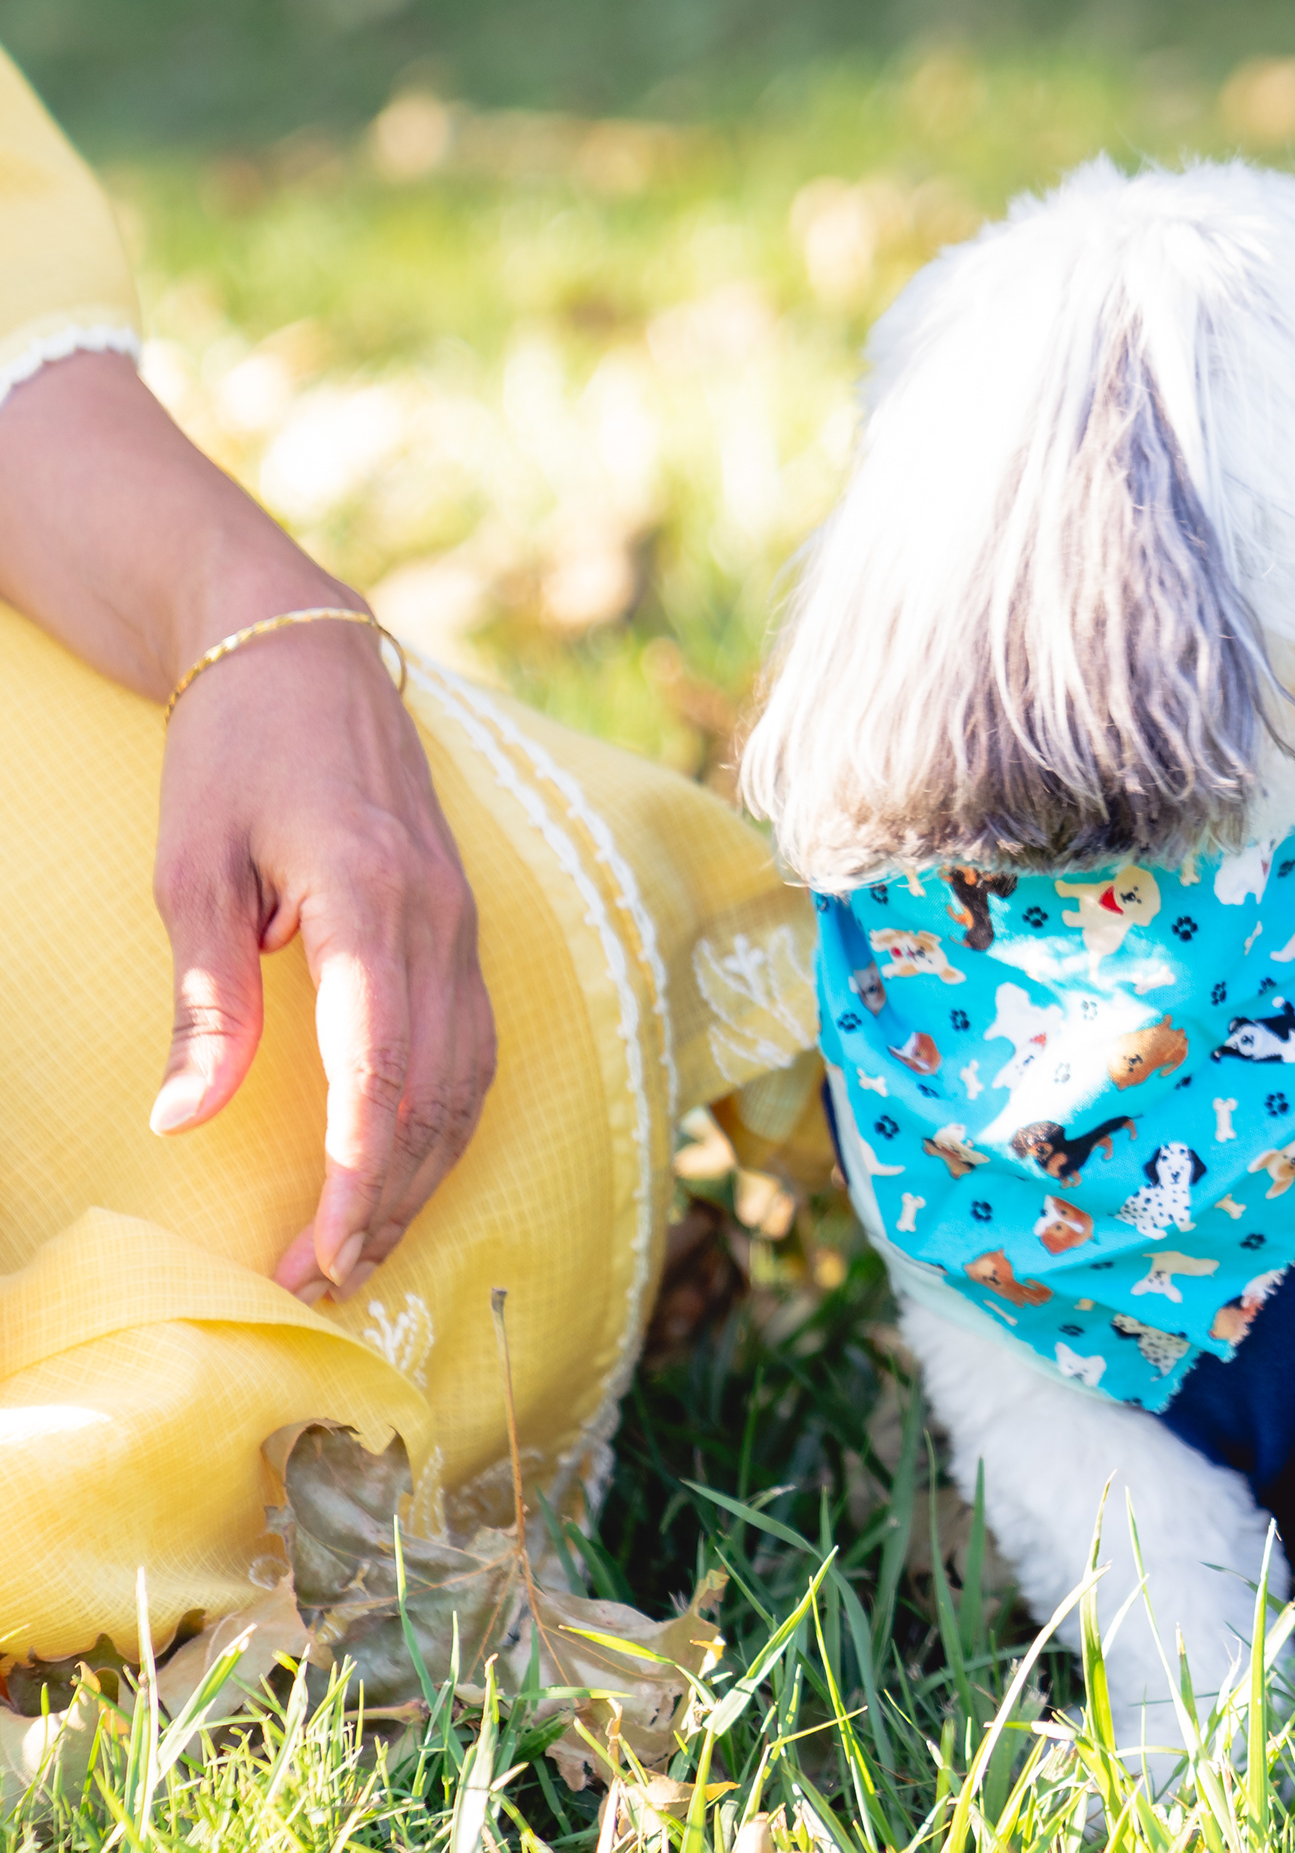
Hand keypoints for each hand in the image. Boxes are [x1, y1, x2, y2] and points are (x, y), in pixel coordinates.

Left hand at [0, 351, 497, 1305]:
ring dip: (423, 1170)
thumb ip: (206, 998)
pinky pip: (474, 1042)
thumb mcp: (190, 867)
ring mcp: (464, 920)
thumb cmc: (231, 753)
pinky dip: (446, 1118)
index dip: (358, 1167)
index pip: (379, 1064)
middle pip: (435, 1088)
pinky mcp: (463, 923)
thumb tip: (184, 1119)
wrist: (301, 652)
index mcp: (370, 897)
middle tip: (326, 1278)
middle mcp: (438, 917)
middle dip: (388, 1195)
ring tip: (365, 1245)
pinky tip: (408, 1164)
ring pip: (469, 1076)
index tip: (321, 1244)